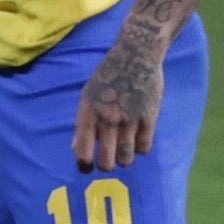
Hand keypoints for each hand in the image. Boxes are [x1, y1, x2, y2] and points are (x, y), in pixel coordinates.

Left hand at [72, 36, 162, 172]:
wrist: (136, 55)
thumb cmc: (108, 77)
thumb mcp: (88, 95)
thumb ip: (82, 123)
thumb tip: (75, 149)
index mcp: (88, 112)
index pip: (82, 150)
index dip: (84, 165)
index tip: (87, 167)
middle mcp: (108, 118)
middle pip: (106, 162)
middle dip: (106, 165)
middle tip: (107, 160)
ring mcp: (129, 119)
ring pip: (126, 159)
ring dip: (123, 160)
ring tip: (123, 152)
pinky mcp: (149, 118)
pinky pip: (144, 148)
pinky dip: (140, 148)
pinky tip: (137, 139)